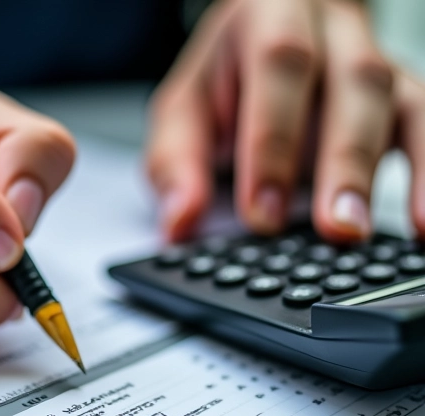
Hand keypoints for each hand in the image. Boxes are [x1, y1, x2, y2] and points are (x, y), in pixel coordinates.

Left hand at [146, 0, 424, 241]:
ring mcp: (371, 62)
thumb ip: (176, 166)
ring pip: (396, 104)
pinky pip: (423, 126)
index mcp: (268, 17)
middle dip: (342, 163)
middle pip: (353, 84)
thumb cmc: (221, 82)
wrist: (260, 46)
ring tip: (369, 233)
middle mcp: (332, 31)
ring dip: (384, 174)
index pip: (279, 67)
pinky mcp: (396, 98)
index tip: (263, 215)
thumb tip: (180, 222)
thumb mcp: (180, 115)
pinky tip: (422, 223)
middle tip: (334, 229)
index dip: (273, 143)